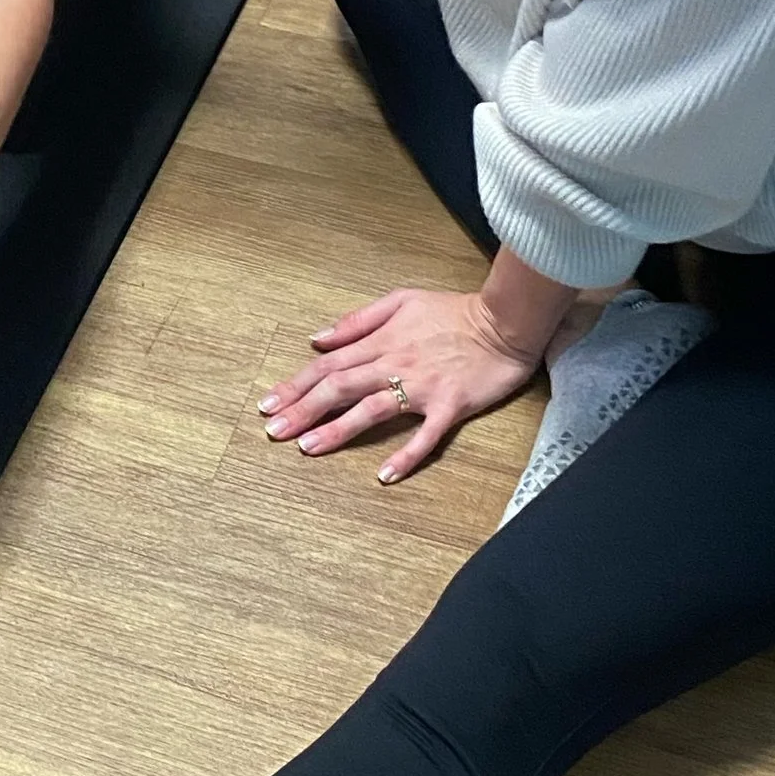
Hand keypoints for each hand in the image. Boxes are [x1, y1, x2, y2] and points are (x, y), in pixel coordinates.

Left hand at [260, 284, 543, 484]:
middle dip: (302, 410)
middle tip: (273, 431)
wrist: (507, 320)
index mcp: (381, 340)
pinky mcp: (450, 406)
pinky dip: (406, 455)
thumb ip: (357, 320)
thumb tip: (318, 338)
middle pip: (339, 387)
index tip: (268, 404)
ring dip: (337, 430)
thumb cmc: (455, 310)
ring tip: (307, 448)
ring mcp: (422, 386)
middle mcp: (395, 363)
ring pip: (371, 409)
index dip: (295, 385)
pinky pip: (426, 435)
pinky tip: (384, 475)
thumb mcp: (401, 300)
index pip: (328, 365)